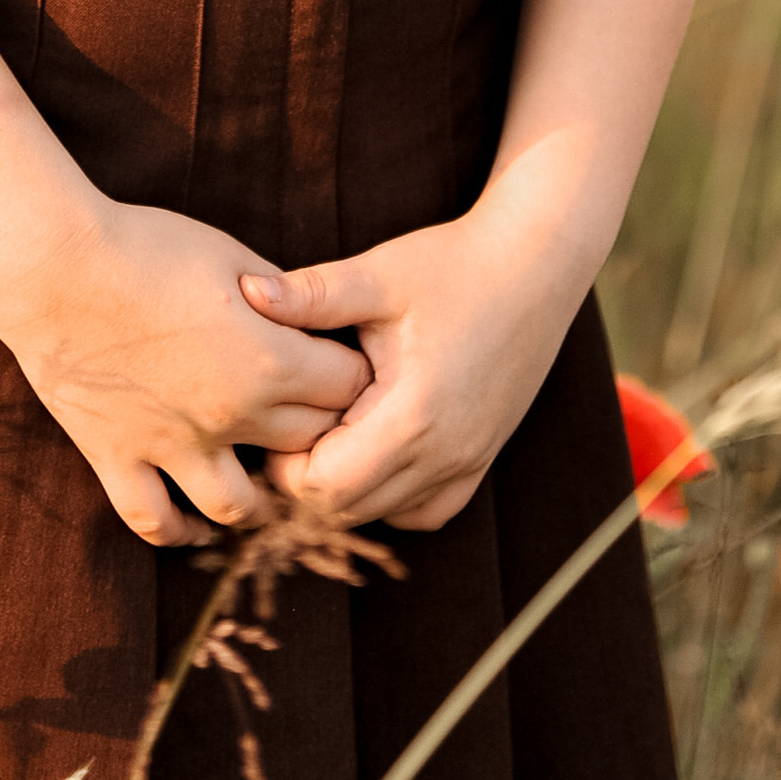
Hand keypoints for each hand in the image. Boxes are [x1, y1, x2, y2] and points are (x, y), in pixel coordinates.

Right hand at [0, 195, 374, 546]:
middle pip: (306, 444)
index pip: (346, 388)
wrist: (54, 265)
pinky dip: (181, 530)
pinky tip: (197, 523)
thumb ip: (281, 297)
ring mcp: (171, 447)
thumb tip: (310, 319)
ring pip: (239, 508)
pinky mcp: (118, 459)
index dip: (351, 372)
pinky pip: (156, 521)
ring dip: (262, 499)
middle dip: (320, 427)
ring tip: (266, 480)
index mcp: (267, 361)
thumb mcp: (230, 255)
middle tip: (314, 411)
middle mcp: (229, 417)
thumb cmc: (146, 245)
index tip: (343, 360)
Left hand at [241, 207, 586, 531]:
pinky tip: (372, 446)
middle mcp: (443, 457)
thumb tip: (245, 292)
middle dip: (304, 481)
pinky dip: (388, 495)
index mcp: (412, 418)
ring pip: (382, 515)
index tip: (271, 416)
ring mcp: (466, 464)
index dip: (284, 465)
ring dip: (344, 489)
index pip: (323, 489)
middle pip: (347, 511)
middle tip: (284, 425)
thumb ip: (311, 295)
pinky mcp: (480, 460)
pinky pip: (422, 510)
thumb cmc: (454, 265)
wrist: (536, 264)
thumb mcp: (379, 275)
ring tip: (325, 429)